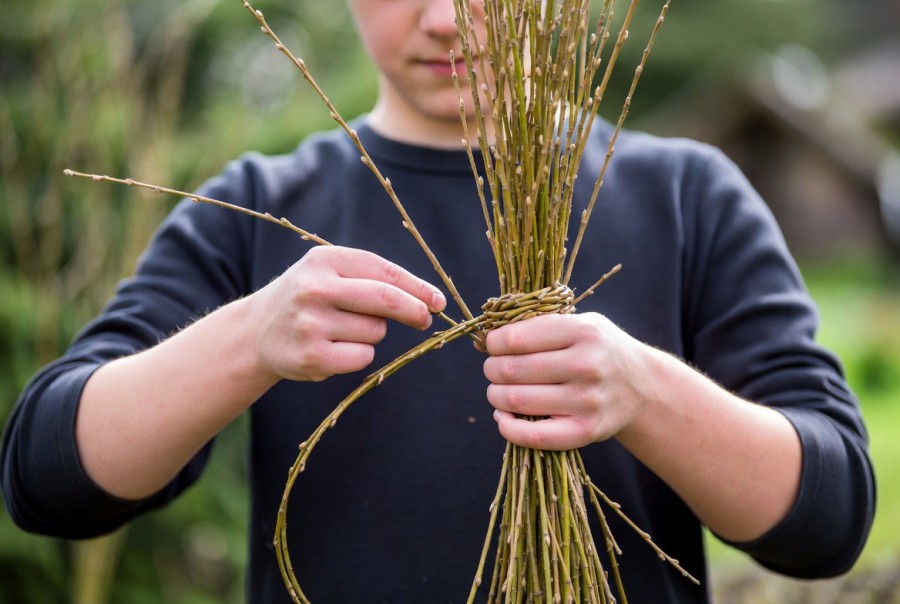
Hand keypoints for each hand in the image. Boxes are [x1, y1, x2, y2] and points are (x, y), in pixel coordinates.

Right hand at [246, 246, 445, 382]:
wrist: (255, 332)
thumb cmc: (307, 298)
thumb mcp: (329, 272)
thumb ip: (372, 278)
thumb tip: (428, 298)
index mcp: (323, 260)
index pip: (384, 271)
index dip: (417, 287)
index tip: (437, 300)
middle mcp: (315, 289)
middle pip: (386, 299)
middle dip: (415, 310)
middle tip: (426, 319)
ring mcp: (312, 324)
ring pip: (376, 331)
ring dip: (372, 333)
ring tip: (341, 329)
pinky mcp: (312, 357)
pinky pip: (363, 356)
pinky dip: (359, 354)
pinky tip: (334, 349)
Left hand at [483, 312, 651, 449]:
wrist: (642, 387)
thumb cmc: (598, 349)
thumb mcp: (578, 323)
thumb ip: (536, 326)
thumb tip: (482, 341)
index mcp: (583, 331)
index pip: (516, 338)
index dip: (494, 343)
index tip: (493, 346)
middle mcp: (587, 365)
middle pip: (511, 370)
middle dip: (492, 370)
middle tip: (494, 370)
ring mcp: (587, 401)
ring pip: (517, 401)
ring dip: (496, 396)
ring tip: (499, 392)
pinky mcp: (586, 432)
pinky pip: (533, 436)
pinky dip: (507, 428)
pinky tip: (503, 418)